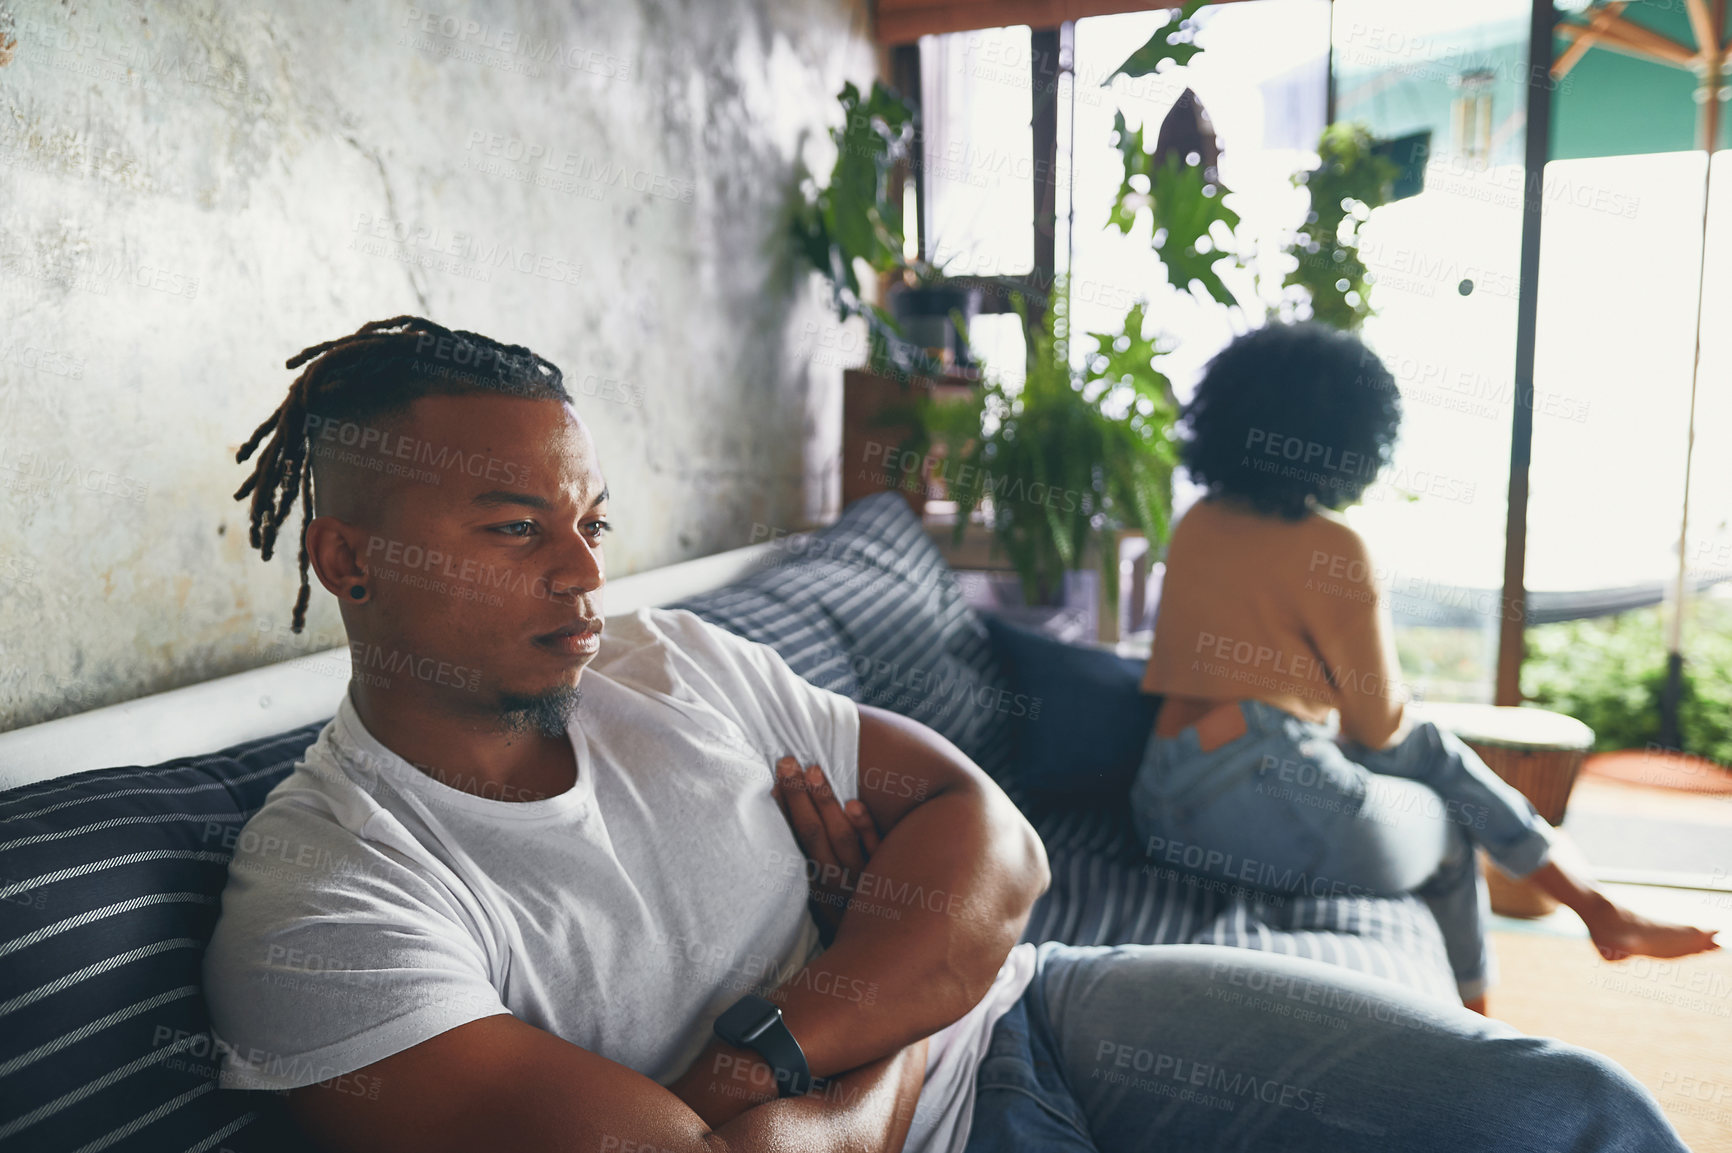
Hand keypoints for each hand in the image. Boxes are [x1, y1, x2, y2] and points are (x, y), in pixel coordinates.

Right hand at [772, 756, 880, 944]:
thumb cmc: (853, 925)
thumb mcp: (827, 905)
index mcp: (819, 890)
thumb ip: (814, 872)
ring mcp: (867, 883)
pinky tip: (855, 804)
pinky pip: (878, 852)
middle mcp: (839, 886)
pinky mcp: (895, 881)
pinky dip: (865, 830)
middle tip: (787, 761)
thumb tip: (794, 827)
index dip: (787, 811)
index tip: (774, 779)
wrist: (888, 960)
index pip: (798, 844)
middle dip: (800, 797)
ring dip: (826, 804)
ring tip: (814, 770)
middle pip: (815, 835)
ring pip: (842, 839)